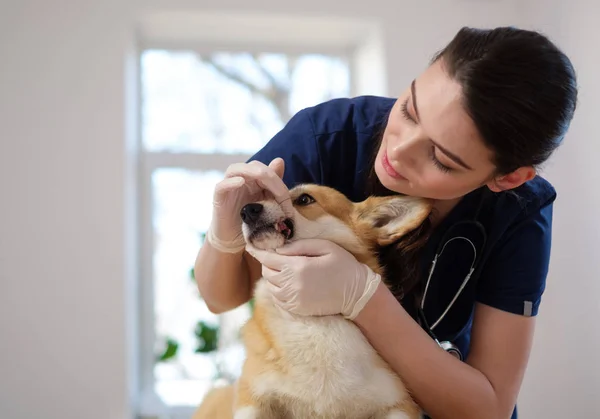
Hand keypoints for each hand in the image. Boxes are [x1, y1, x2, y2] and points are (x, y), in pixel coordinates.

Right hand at [207, 158, 293, 252]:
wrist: (234, 241)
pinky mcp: (218, 198)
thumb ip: (273, 185)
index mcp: (253, 180)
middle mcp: (240, 180)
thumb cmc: (252, 222)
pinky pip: (221, 186)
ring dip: (250, 171)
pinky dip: (230, 182)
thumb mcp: (268, 204)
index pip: (266, 170)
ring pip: (235, 169)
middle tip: (281, 195)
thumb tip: (279, 160)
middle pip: (253, 167)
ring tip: (262, 177)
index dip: (279, 183)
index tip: (288, 205)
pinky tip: (241, 182)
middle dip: (270, 177)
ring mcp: (228, 188)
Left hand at [246, 239, 381, 318]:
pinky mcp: (297, 310)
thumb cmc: (343, 265)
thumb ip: (300, 246)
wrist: (357, 293)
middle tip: (276, 257)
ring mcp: (294, 300)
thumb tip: (279, 249)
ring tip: (283, 270)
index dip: (257, 252)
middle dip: (267, 263)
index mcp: (297, 267)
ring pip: (270, 287)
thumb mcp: (325, 247)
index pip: (268, 259)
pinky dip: (277, 291)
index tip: (251, 247)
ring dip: (272, 277)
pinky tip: (287, 284)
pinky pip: (278, 300)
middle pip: (267, 273)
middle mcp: (292, 285)